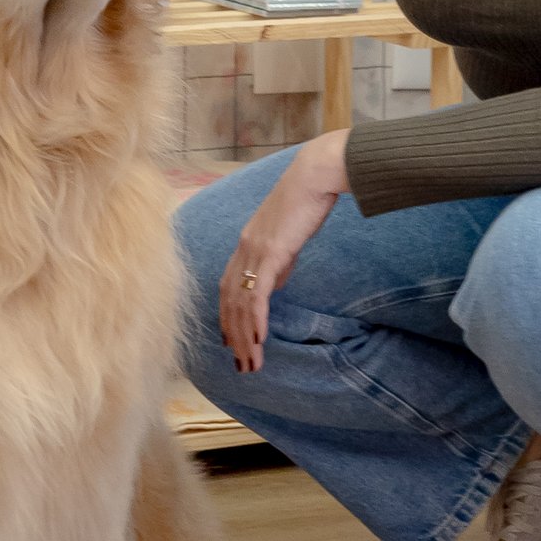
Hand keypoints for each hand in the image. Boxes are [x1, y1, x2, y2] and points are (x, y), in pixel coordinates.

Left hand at [219, 131, 350, 370]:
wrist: (315, 175)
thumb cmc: (307, 199)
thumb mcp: (288, 235)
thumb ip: (278, 259)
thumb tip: (274, 280)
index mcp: (246, 243)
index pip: (228, 287)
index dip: (226, 316)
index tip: (229, 340)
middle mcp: (243, 248)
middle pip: (230, 301)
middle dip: (234, 336)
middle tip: (241, 364)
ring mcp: (254, 250)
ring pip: (241, 303)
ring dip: (245, 337)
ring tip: (251, 363)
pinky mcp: (270, 251)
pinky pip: (257, 293)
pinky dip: (256, 318)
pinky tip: (259, 339)